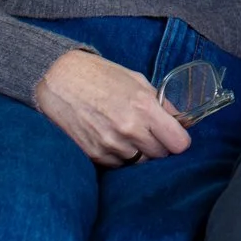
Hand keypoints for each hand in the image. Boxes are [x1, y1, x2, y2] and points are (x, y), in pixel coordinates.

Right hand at [33, 50, 190, 167]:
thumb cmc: (100, 76)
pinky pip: (119, 165)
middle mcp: (129, 128)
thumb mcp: (137, 80)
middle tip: (152, 133)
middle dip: (160, 145)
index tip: (175, 136)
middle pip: (161, 155)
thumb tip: (180, 120)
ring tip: (130, 134)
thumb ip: (161, 102)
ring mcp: (111, 144)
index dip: (180, 140)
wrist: (59, 80)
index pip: (178, 142)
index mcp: (144, 106)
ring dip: (140, 152)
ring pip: (140, 162)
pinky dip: (121, 156)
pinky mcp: (95, 155)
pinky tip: (114, 138)